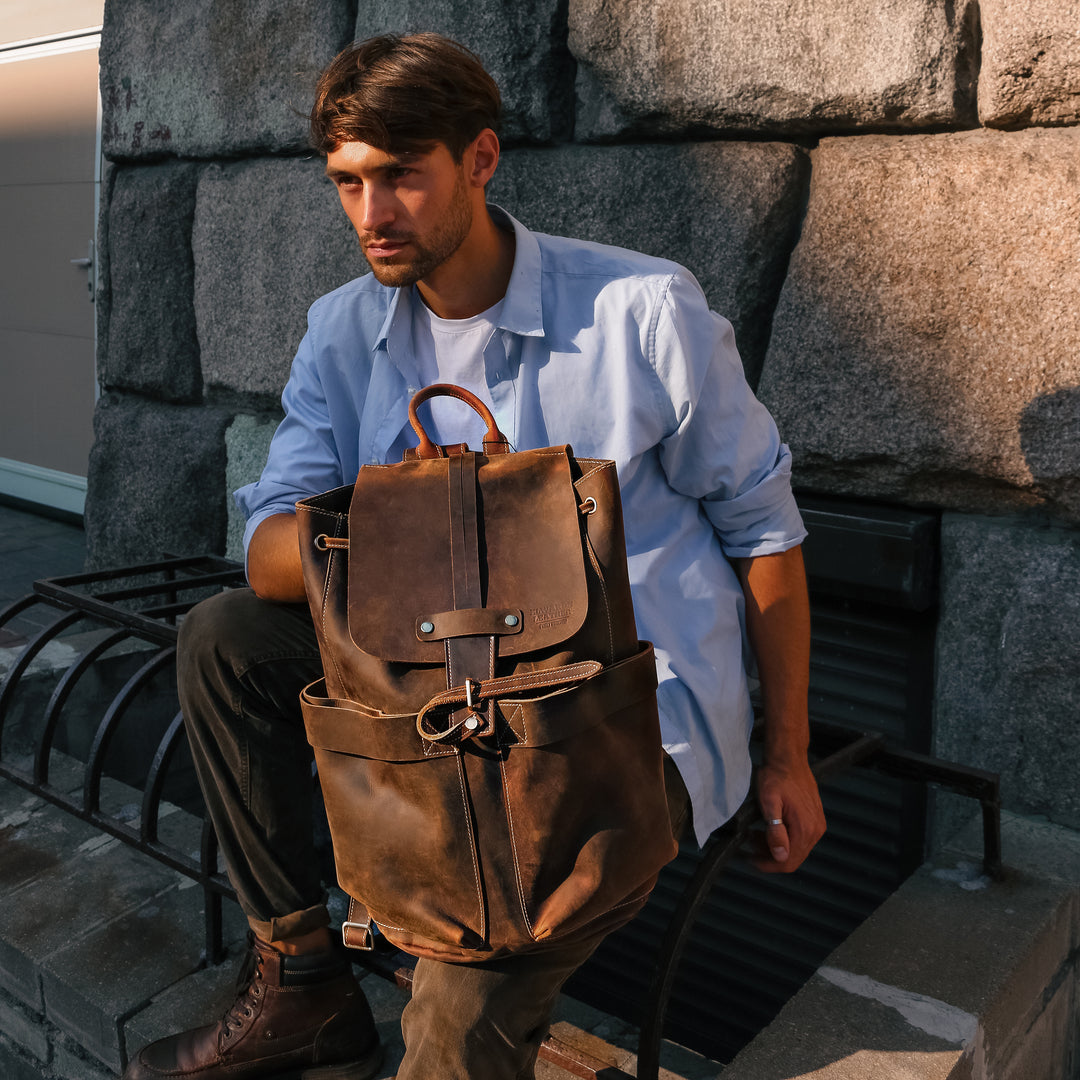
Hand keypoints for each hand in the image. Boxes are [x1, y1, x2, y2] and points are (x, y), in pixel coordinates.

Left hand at [751, 758, 825, 873]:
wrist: (789, 759)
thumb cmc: (776, 777)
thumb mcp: (769, 803)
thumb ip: (775, 831)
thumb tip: (780, 855)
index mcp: (805, 828)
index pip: (788, 862)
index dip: (768, 865)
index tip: (751, 860)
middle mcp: (815, 830)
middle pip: (793, 858)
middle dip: (770, 856)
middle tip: (751, 846)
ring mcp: (817, 824)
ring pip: (796, 849)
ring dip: (776, 847)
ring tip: (757, 836)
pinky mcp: (815, 819)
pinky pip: (801, 838)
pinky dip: (785, 839)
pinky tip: (770, 829)